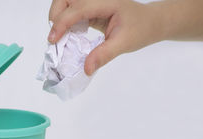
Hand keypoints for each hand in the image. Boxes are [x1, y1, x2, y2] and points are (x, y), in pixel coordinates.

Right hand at [48, 0, 162, 74]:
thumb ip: (104, 55)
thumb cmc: (140, 29)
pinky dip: (64, 22)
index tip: (52, 40)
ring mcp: (92, 1)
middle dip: (56, 16)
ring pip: (65, 2)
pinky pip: (71, 11)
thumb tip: (86, 69)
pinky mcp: (89, 7)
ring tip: (60, 38)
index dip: (62, 23)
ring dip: (58, 18)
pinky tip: (68, 36)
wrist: (149, 22)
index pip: (77, 8)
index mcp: (105, 1)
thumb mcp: (124, 43)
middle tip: (55, 39)